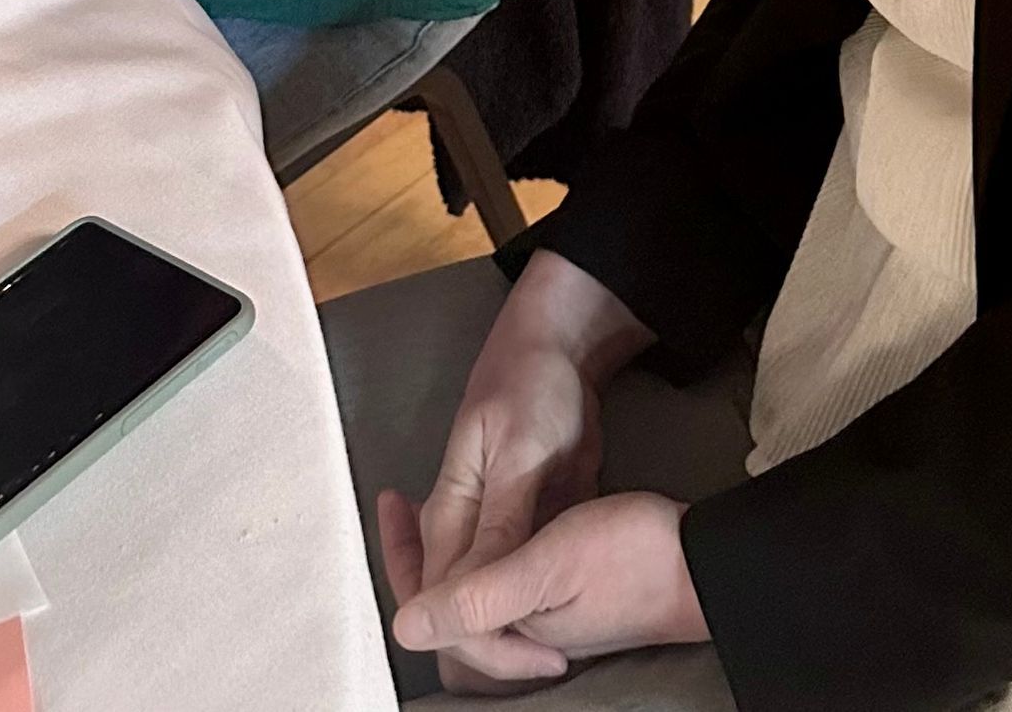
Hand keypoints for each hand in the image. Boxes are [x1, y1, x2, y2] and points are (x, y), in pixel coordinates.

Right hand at [374, 253, 647, 687]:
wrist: (561, 351)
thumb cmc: (531, 388)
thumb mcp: (519, 452)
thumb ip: (499, 521)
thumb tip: (472, 591)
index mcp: (450, 514)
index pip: (445, 599)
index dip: (482, 638)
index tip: (539, 658)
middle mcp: (465, 532)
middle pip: (461, 611)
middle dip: (498, 647)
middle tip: (553, 661)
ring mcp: (495, 531)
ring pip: (492, 602)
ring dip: (517, 630)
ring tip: (562, 650)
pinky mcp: (526, 527)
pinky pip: (522, 580)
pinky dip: (536, 604)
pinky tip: (566, 620)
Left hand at [389, 492, 707, 683]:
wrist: (704, 554)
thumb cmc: (631, 557)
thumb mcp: (548, 566)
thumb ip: (479, 597)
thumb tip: (405, 627)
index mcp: (511, 634)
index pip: (434, 616)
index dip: (405, 560)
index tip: (393, 501)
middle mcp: (523, 636)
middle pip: (448, 606)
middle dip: (417, 556)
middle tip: (397, 502)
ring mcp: (545, 619)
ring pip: (473, 591)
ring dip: (445, 550)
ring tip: (424, 504)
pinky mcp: (565, 598)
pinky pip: (502, 580)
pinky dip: (480, 548)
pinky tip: (485, 516)